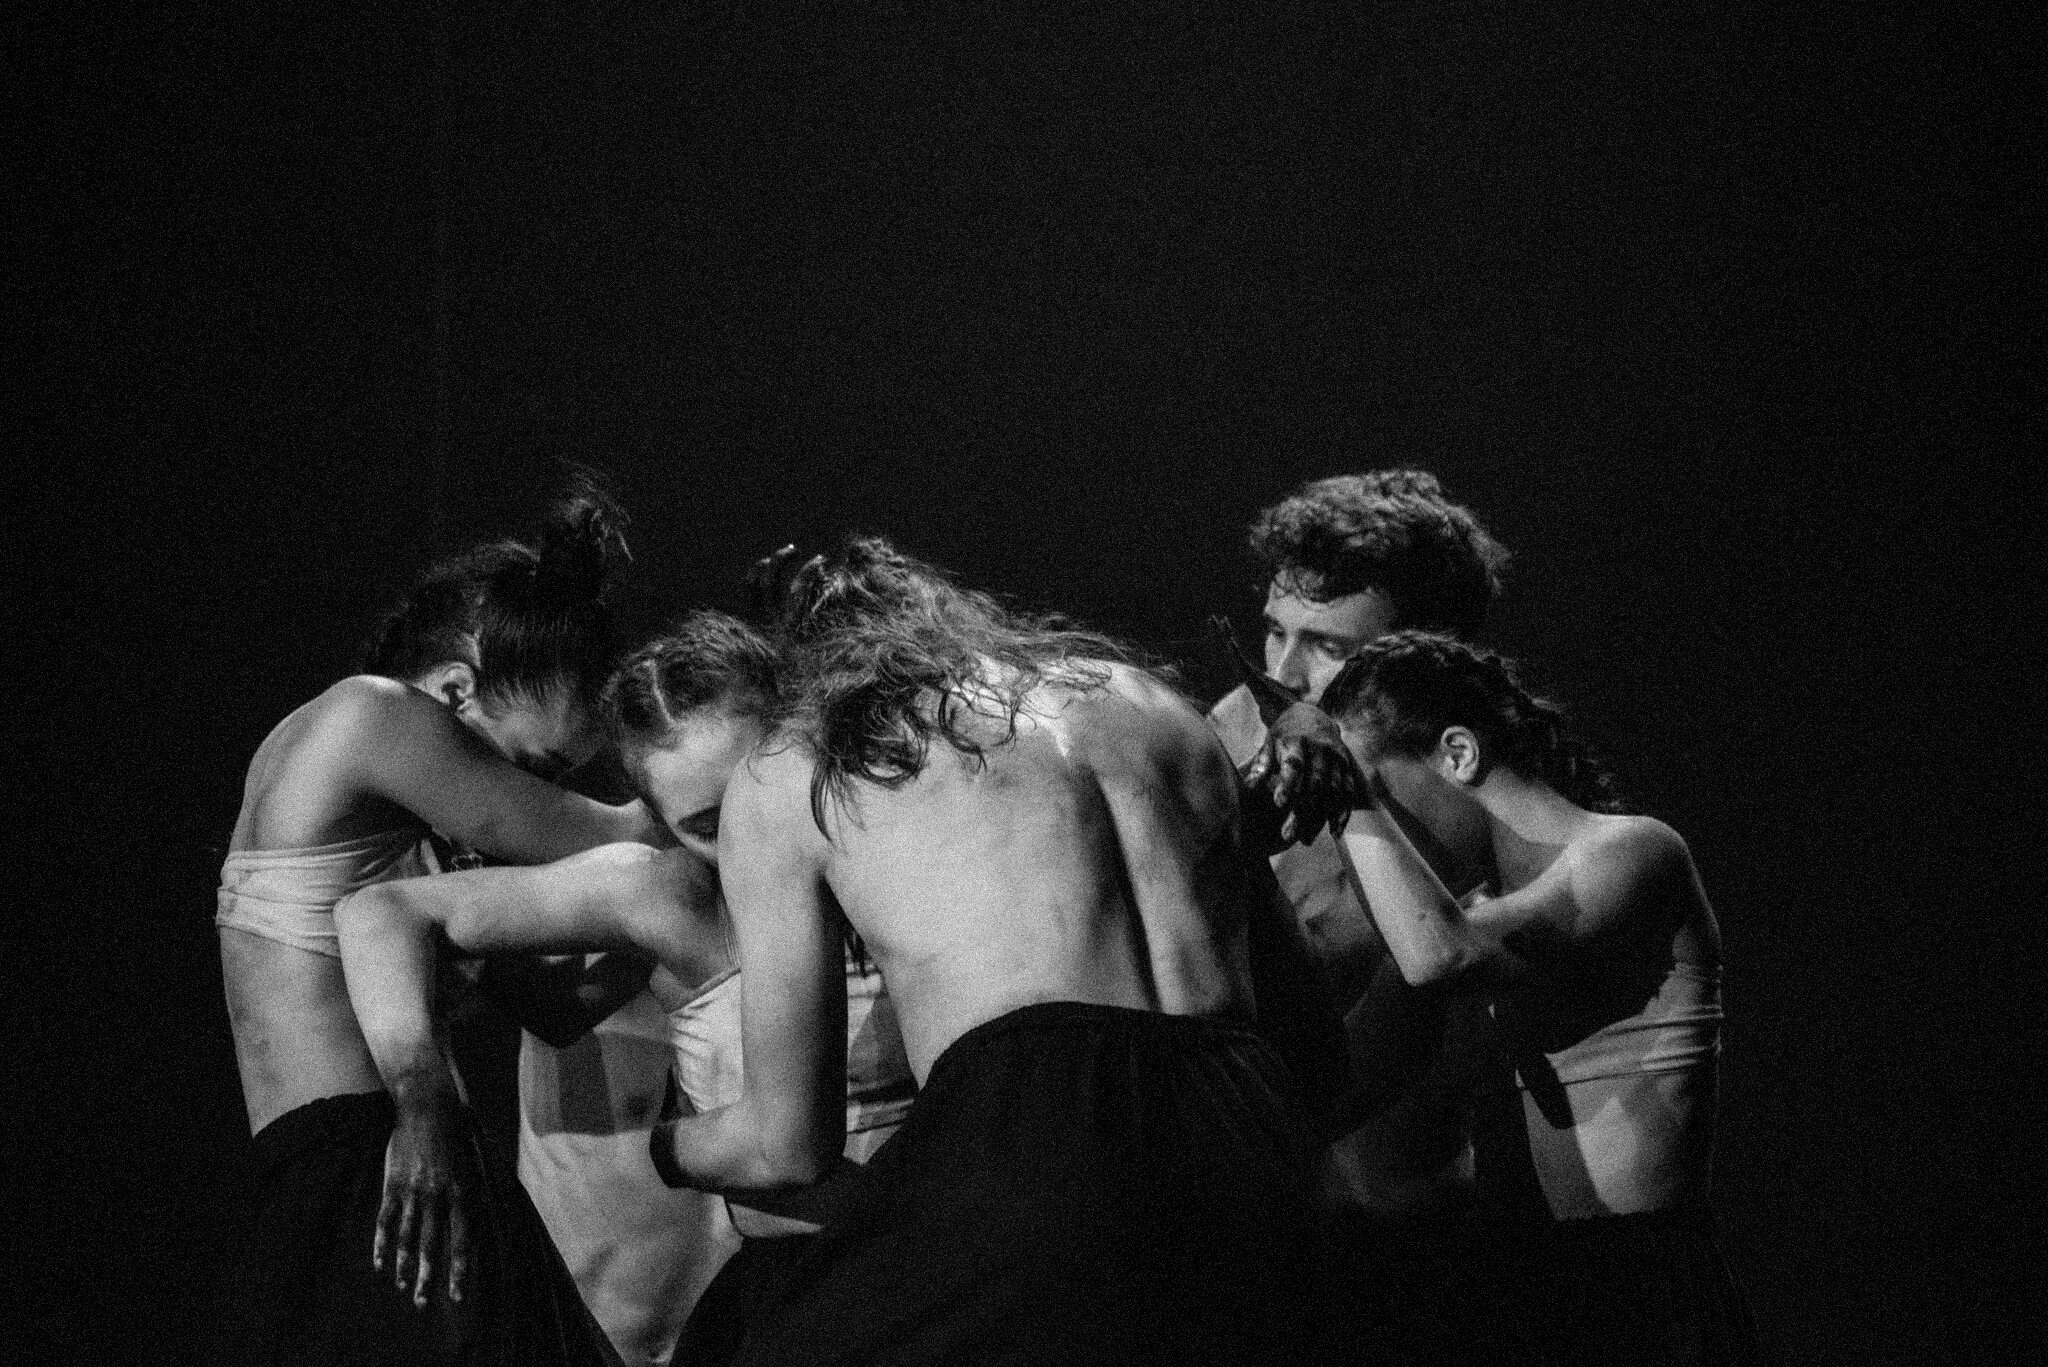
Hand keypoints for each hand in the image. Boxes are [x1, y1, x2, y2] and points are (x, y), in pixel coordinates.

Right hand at [375, 1090, 475, 1309]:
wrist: (428, 1106)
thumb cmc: (457, 1134)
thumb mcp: (475, 1163)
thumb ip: (474, 1193)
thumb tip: (483, 1221)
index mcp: (463, 1191)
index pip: (463, 1239)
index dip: (460, 1269)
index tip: (458, 1295)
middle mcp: (439, 1195)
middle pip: (433, 1245)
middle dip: (429, 1277)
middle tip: (423, 1303)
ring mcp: (413, 1191)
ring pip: (408, 1237)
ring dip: (405, 1266)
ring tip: (403, 1289)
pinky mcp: (393, 1184)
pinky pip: (386, 1220)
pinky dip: (382, 1244)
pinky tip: (380, 1264)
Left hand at [1241, 701, 1369, 847]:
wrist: (1313, 716)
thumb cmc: (1284, 736)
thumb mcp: (1270, 743)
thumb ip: (1261, 765)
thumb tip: (1248, 787)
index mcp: (1297, 741)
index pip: (1294, 764)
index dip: (1288, 784)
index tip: (1278, 803)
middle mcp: (1320, 750)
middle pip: (1313, 784)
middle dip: (1302, 811)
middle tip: (1287, 835)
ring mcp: (1337, 759)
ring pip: (1331, 792)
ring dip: (1320, 817)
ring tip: (1306, 840)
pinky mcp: (1347, 767)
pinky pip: (1347, 793)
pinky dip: (1342, 812)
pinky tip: (1334, 831)